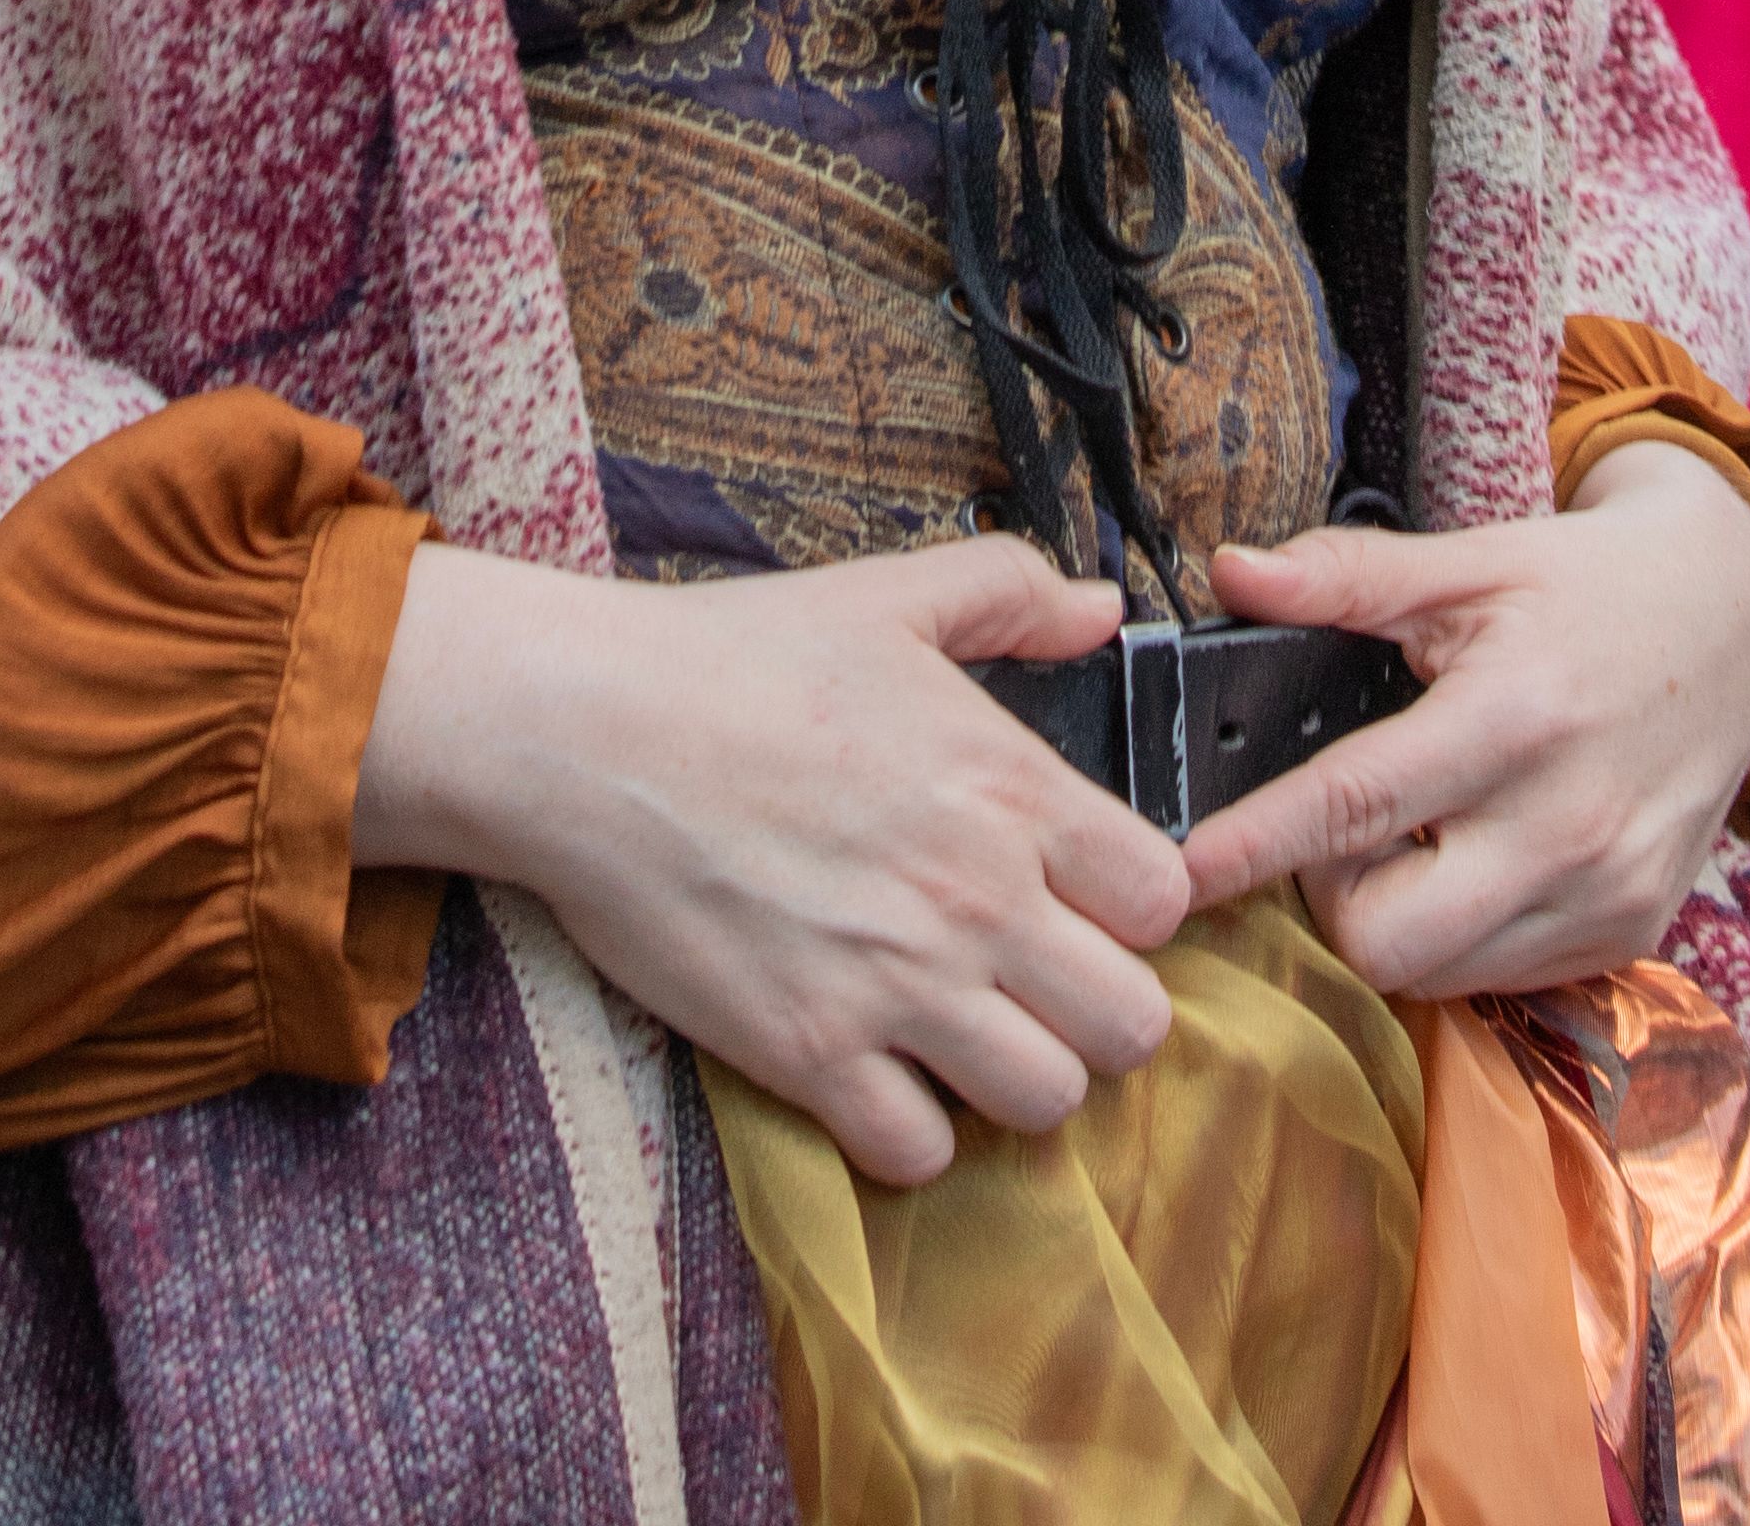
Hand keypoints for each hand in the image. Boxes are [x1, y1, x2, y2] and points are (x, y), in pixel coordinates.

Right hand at [352, 534, 1192, 1183]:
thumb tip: (1105, 610)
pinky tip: (874, 1067)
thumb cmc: (729, 657)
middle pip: (1132, 1025)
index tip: (1076, 900)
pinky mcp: (809, 1054)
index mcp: (1008, 787)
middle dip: (1093, 1010)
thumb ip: (1011, 594)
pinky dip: (907, 1129)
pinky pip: (921, 1154)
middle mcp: (976, 897)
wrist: (585, 730)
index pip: (1163, 901)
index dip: (1130, 908)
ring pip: (1047, 1102)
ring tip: (956, 1031)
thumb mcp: (886, 596)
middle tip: (1029, 983)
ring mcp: (896, 986)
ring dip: (1010, 1076)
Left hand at [1180, 442, 1749, 996]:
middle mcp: (1567, 825)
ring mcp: (1608, 895)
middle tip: (1334, 827)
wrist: (1734, 625)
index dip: (1257, 844)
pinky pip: (1503, 977)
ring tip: (1408, 834)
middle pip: (1388, 936)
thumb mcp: (1469, 562)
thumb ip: (1346, 576)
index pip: (1355, 805)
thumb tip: (1232, 572)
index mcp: (1514, 718)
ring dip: (1394, 919)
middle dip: (1327, 896)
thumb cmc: (1588, 588)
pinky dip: (1459, 936)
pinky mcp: (1632, 935)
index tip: (1182, 872)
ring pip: (1438, 974)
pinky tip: (1470, 859)